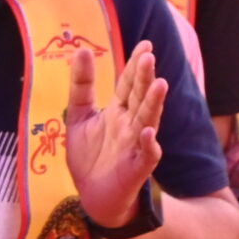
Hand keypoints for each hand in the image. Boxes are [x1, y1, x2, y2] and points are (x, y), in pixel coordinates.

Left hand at [64, 41, 166, 229]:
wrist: (92, 194)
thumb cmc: (90, 155)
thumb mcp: (79, 116)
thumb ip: (82, 86)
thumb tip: (81, 49)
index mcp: (119, 110)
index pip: (129, 84)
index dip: (136, 65)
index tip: (145, 44)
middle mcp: (131, 124)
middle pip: (140, 97)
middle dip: (144, 78)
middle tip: (148, 56)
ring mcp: (136, 145)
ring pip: (148, 120)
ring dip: (154, 104)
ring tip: (159, 84)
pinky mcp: (137, 168)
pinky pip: (147, 155)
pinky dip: (149, 144)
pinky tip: (149, 133)